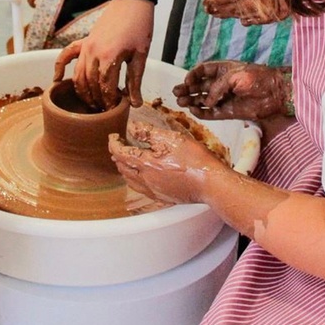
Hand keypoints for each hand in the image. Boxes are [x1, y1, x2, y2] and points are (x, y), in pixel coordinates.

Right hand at [54, 0, 153, 109]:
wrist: (131, 2)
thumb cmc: (139, 27)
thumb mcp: (141, 56)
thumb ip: (135, 81)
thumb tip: (135, 104)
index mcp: (110, 57)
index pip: (105, 87)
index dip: (108, 100)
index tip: (113, 109)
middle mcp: (93, 52)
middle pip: (91, 84)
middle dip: (97, 99)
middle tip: (104, 110)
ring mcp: (86, 47)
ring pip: (78, 75)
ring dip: (83, 91)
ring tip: (91, 103)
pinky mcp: (83, 41)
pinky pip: (66, 55)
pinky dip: (59, 67)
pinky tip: (57, 79)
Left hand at [108, 121, 228, 203]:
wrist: (211, 184)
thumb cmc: (195, 160)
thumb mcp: (172, 138)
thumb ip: (148, 133)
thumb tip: (132, 127)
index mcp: (146, 164)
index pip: (120, 153)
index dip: (114, 143)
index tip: (113, 136)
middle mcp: (146, 180)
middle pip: (122, 168)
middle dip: (117, 156)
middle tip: (119, 146)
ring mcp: (153, 191)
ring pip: (130, 180)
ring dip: (124, 168)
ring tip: (126, 159)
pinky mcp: (162, 197)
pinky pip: (140, 188)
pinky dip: (134, 179)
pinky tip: (140, 175)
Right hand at [173, 60, 288, 120]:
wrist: (275, 93)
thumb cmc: (257, 78)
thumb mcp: (235, 76)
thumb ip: (218, 87)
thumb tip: (208, 101)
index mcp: (223, 70)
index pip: (203, 70)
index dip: (193, 75)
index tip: (186, 80)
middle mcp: (221, 84)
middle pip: (199, 86)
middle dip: (187, 89)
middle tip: (176, 93)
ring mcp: (224, 99)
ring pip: (202, 100)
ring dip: (191, 100)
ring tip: (180, 102)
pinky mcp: (228, 112)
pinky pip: (210, 113)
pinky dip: (201, 112)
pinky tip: (193, 110)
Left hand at [203, 0, 290, 25]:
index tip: (205, 1)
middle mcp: (257, 0)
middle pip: (233, 7)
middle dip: (220, 9)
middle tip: (208, 10)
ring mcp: (268, 9)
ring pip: (244, 15)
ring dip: (230, 15)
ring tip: (219, 15)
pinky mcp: (279, 14)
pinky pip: (260, 20)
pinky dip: (250, 20)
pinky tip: (244, 21)